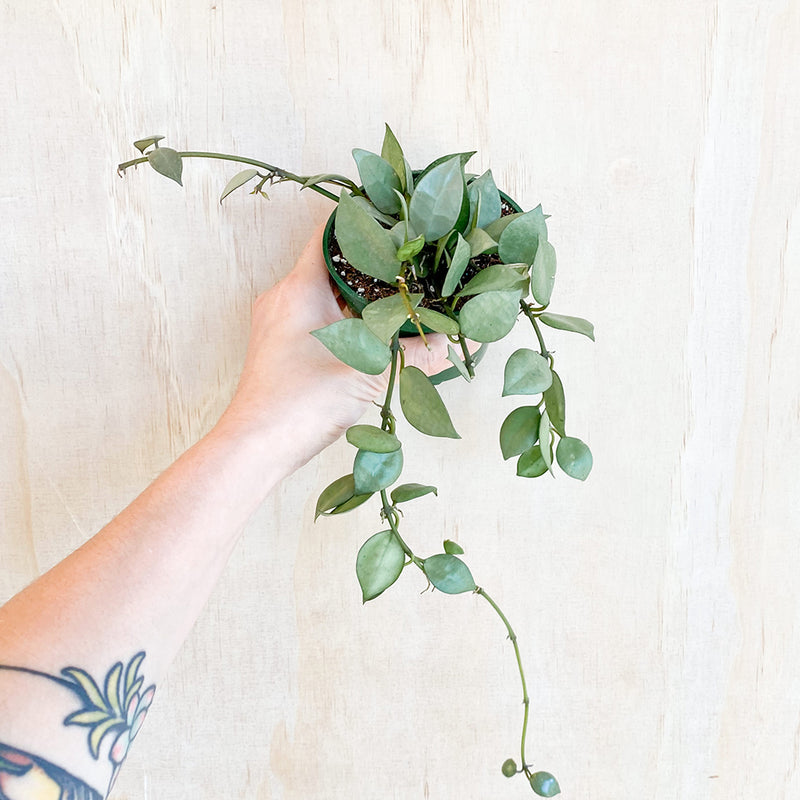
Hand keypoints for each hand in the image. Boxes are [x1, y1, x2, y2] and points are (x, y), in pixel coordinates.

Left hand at [217, 225, 455, 472]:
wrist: (257, 445)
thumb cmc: (303, 400)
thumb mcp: (368, 371)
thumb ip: (415, 353)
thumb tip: (451, 340)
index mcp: (300, 287)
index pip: (328, 235)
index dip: (360, 224)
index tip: (393, 225)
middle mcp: (283, 297)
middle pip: (328, 266)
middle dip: (366, 266)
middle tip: (405, 266)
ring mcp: (276, 322)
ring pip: (321, 295)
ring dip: (354, 298)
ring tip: (393, 299)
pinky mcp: (277, 346)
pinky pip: (313, 319)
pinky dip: (340, 320)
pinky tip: (368, 334)